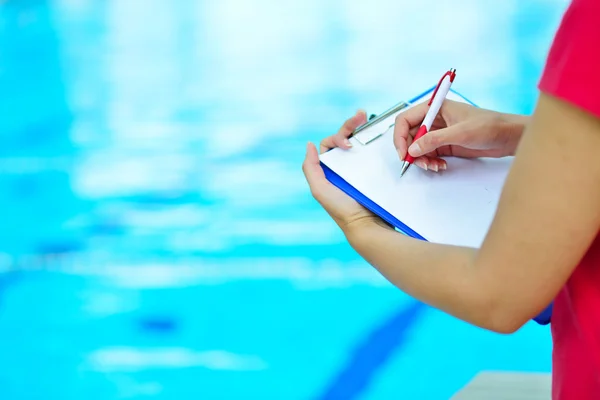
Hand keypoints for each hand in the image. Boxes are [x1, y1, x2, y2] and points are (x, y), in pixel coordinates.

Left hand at [303, 111, 389, 232]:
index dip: (339, 136)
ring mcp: (362, 169)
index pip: (331, 143)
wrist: (368, 225)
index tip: (348, 144)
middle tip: (362, 115)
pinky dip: (378, 142)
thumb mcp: (320, 190)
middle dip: (352, 124)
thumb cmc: (342, 209)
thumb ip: (311, 168)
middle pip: (346, 138)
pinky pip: (376, 153)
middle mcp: (345, 167)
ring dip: (365, 128)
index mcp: (331, 169)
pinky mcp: (378, 173)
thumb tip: (309, 144)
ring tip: (370, 119)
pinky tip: (382, 134)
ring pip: (362, 143)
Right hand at [394, 100, 528, 170]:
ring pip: (417, 147)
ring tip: (434, 166)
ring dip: (421, 159)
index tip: (404, 153)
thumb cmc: (490, 126)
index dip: (400, 137)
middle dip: (411, 151)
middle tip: (420, 164)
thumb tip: (412, 150)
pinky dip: (430, 162)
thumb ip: (434, 140)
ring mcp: (439, 132)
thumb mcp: (460, 133)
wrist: (509, 137)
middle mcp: (434, 119)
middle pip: (408, 136)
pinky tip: (440, 165)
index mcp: (435, 107)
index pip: (405, 120)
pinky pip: (428, 154)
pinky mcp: (445, 144)